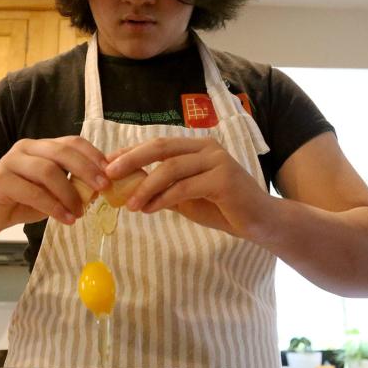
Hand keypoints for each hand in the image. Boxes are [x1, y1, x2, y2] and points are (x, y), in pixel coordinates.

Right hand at [0, 137, 108, 234]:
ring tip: (79, 213)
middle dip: (86, 170)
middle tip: (102, 189)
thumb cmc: (21, 202)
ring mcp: (11, 161)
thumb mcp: (51, 192)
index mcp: (41, 147)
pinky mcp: (0, 179)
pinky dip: (53, 206)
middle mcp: (26, 148)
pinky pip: (33, 191)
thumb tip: (102, 188)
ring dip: (69, 194)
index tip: (110, 173)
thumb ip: (71, 185)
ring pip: (48, 171)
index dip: (93, 155)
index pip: (72, 142)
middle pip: (62, 152)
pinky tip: (65, 219)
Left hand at [104, 137, 271, 238]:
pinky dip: (163, 198)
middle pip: (161, 148)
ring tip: (129, 204)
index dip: (131, 152)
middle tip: (108, 174)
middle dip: (131, 159)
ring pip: (171, 168)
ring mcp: (217, 161)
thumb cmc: (222, 208)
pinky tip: (150, 209)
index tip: (107, 163)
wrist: (259, 222)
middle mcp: (207, 148)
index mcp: (197, 146)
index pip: (158, 144)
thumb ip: (163, 188)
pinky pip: (185, 187)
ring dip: (146, 186)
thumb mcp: (186, 196)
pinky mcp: (223, 180)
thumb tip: (129, 187)